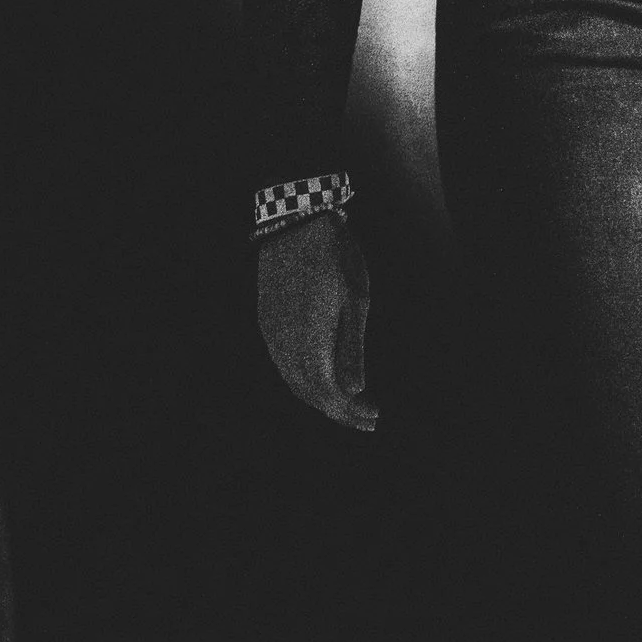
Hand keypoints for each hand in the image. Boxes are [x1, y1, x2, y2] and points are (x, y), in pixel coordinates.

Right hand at [256, 215, 376, 432]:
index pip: (330, 395)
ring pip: (294, 381)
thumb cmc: (335, 259)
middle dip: (339, 411)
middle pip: (310, 394)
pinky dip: (304, 378)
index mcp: (309, 345)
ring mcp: (272, 335)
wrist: (296, 223)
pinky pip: (283, 364)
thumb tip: (354, 391)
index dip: (351, 412)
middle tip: (366, 418)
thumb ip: (352, 349)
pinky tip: (321, 375)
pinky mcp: (267, 322)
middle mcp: (285, 347)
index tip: (375, 417)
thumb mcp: (356, 302)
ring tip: (348, 402)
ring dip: (320, 396)